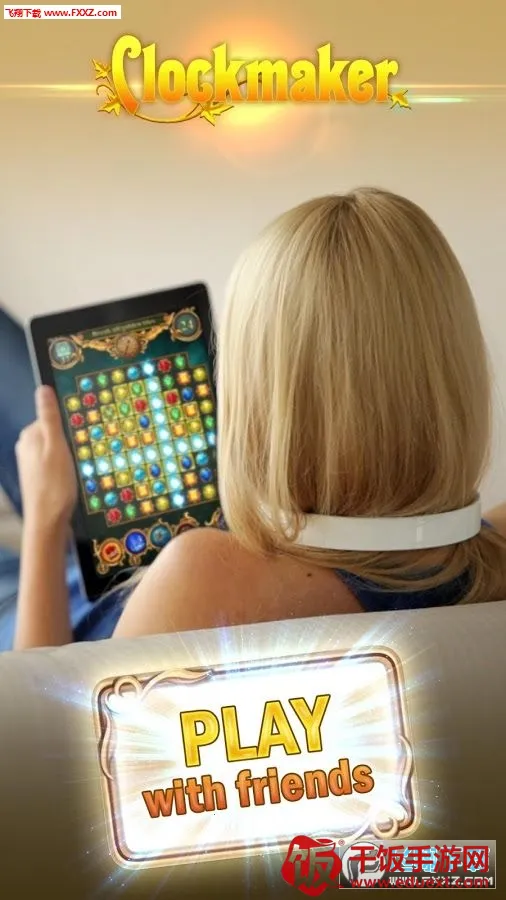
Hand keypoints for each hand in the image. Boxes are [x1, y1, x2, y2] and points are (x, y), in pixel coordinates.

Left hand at [16, 385, 77, 529]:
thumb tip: (43, 388)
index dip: (70, 425)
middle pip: (56, 434)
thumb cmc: (54, 485)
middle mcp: (27, 448)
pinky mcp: (40, 479)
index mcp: (30, 436)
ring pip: (58, 451)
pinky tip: (76, 479)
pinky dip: (68, 469)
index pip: (53, 418)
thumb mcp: (56, 446)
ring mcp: (32, 464)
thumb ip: (49, 418)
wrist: (48, 523)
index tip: (85, 435)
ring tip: (83, 468)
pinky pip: (57, 465)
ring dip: (72, 457)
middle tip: (86, 454)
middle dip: (71, 441)